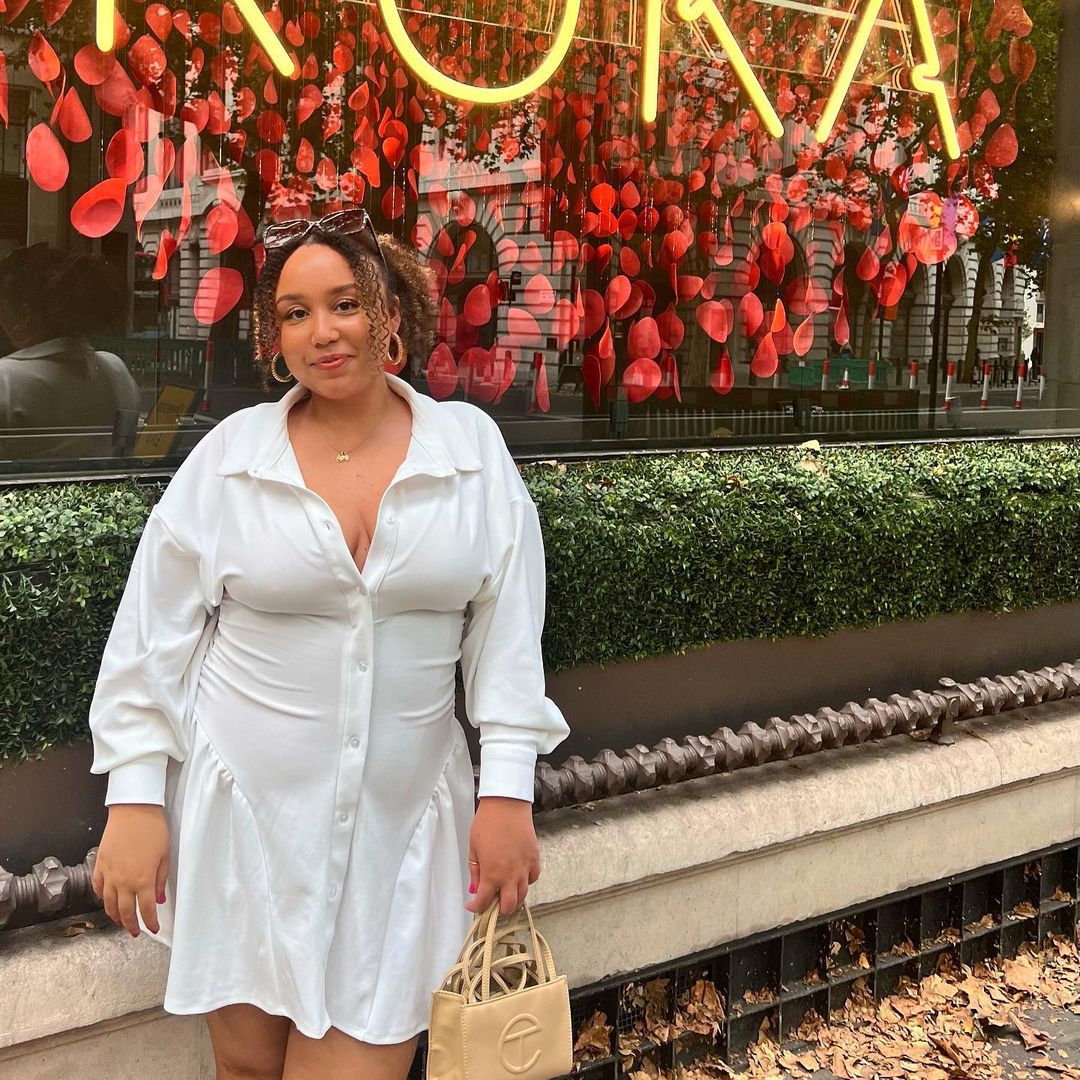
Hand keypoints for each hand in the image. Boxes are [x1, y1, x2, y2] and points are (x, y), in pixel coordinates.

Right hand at [91, 804, 170, 936]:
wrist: (134, 811)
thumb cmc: (153, 830)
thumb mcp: (165, 856)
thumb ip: (161, 880)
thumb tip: (159, 899)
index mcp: (143, 880)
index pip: (147, 910)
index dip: (150, 923)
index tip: (154, 929)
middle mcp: (124, 882)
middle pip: (125, 912)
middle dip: (131, 925)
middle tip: (135, 931)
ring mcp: (109, 874)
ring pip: (109, 904)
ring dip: (115, 916)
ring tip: (121, 921)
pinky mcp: (100, 865)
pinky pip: (98, 887)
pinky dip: (102, 897)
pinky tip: (107, 899)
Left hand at [465, 796, 539, 916]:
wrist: (506, 806)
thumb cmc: (487, 823)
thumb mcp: (473, 848)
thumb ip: (475, 871)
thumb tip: (475, 888)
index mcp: (492, 874)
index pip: (484, 902)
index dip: (476, 908)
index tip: (473, 906)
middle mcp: (510, 875)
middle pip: (508, 907)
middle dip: (499, 911)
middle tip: (492, 906)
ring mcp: (525, 868)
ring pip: (523, 895)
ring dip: (513, 899)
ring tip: (505, 895)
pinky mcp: (534, 858)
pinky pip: (533, 878)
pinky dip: (526, 882)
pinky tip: (519, 877)